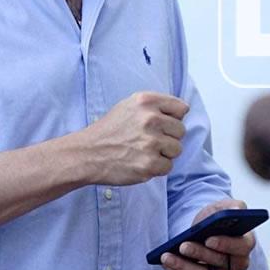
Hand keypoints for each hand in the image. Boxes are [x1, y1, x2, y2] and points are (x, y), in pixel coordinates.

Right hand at [73, 91, 188, 185]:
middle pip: (181, 130)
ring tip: (144, 152)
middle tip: (148, 141)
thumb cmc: (109, 130)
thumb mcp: (129, 105)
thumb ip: (155, 106)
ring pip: (177, 149)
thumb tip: (182, 112)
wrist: (87, 154)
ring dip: (164, 153)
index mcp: (147, 101)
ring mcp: (150, 142)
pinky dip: (157, 168)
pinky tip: (141, 162)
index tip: (162, 125)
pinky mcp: (149, 164)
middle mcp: (151, 119)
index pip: (182, 108)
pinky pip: (168, 166)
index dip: (173, 118)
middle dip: (168, 137)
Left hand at [160, 198, 255, 269]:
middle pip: (220, 262)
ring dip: (185, 267)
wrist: (205, 235)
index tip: (208, 239)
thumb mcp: (224, 208)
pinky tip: (168, 265)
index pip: (240, 246)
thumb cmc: (217, 222)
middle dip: (199, 254)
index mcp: (246, 243)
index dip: (225, 244)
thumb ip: (233, 206)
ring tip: (168, 256)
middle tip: (182, 246)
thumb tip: (235, 210)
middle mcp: (239, 265)